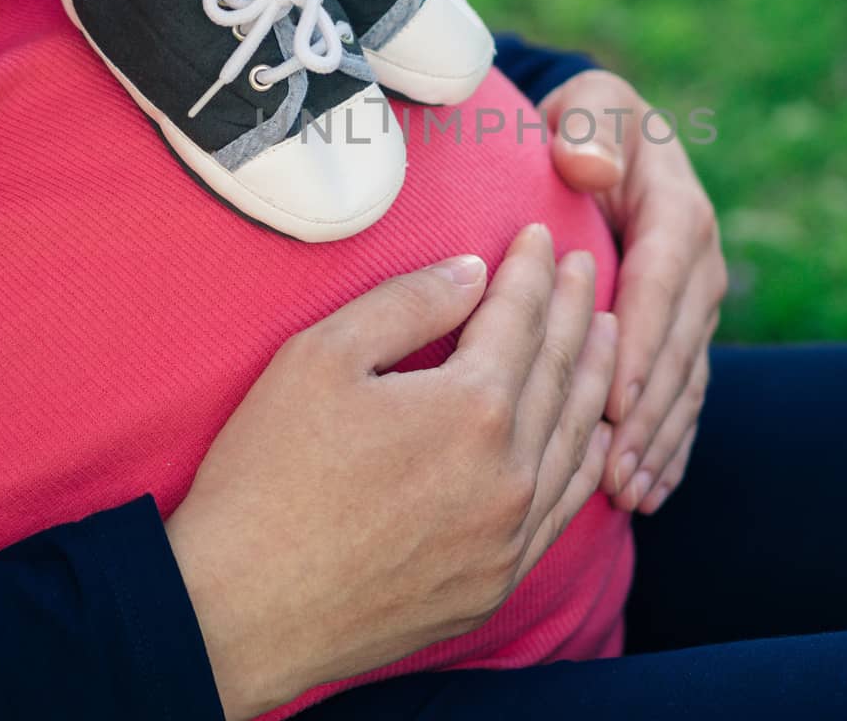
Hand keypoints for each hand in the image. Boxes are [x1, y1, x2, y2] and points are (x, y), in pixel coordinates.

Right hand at [165, 224, 616, 719]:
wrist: (237, 612)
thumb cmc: (266, 476)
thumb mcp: (319, 357)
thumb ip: (407, 304)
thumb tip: (473, 272)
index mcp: (471, 408)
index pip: (520, 318)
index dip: (532, 271)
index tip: (541, 236)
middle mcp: (508, 473)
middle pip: (559, 372)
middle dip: (575, 310)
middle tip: (587, 266)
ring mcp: (508, 536)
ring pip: (574, 440)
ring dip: (595, 378)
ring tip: (609, 334)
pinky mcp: (494, 583)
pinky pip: (562, 510)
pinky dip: (586, 462)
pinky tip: (594, 437)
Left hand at [542, 70, 726, 514]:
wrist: (606, 134)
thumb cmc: (586, 121)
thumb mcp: (590, 104)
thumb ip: (589, 127)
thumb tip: (589, 167)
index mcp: (677, 212)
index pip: (659, 285)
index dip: (640, 347)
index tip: (612, 403)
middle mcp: (698, 265)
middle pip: (676, 349)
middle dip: (648, 415)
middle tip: (612, 473)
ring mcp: (696, 304)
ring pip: (684, 382)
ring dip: (660, 442)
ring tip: (628, 494)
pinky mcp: (685, 330)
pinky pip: (686, 393)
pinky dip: (672, 444)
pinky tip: (650, 490)